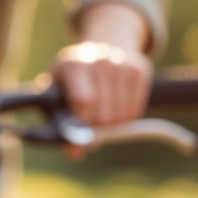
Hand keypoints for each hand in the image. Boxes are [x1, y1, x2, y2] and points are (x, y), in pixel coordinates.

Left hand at [52, 1, 154, 161]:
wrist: (103, 45)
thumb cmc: (73, 76)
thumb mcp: (56, 90)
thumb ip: (58, 119)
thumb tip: (75, 153)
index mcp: (74, 65)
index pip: (83, 101)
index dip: (82, 127)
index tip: (78, 148)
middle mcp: (100, 61)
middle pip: (104, 114)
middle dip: (95, 131)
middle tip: (89, 133)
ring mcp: (122, 64)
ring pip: (121, 116)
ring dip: (111, 127)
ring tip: (100, 118)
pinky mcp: (140, 70)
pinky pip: (135, 111)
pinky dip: (126, 119)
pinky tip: (115, 108)